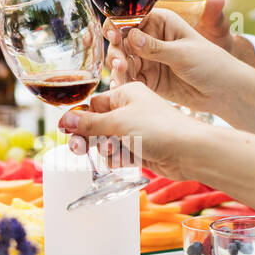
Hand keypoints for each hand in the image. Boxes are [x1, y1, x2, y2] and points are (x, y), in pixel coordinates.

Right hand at [58, 83, 204, 178]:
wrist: (189, 151)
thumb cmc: (159, 128)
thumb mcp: (119, 122)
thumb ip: (90, 123)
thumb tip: (66, 119)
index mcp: (126, 94)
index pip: (94, 105)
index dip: (79, 118)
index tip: (66, 130)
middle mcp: (130, 110)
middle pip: (97, 124)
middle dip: (88, 137)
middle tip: (77, 148)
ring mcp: (136, 131)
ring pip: (106, 142)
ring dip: (106, 149)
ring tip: (114, 151)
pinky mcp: (141, 149)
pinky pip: (119, 154)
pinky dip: (118, 159)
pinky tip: (123, 160)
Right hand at [105, 7, 252, 114]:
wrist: (223, 91)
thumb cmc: (210, 63)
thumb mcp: (183, 53)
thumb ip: (156, 48)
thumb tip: (130, 36)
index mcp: (161, 22)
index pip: (131, 17)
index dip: (118, 24)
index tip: (114, 36)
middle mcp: (150, 38)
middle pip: (122, 39)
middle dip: (116, 49)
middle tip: (120, 62)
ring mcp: (147, 59)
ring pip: (122, 59)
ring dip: (117, 66)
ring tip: (121, 73)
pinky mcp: (147, 78)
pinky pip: (128, 77)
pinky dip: (122, 80)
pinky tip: (120, 85)